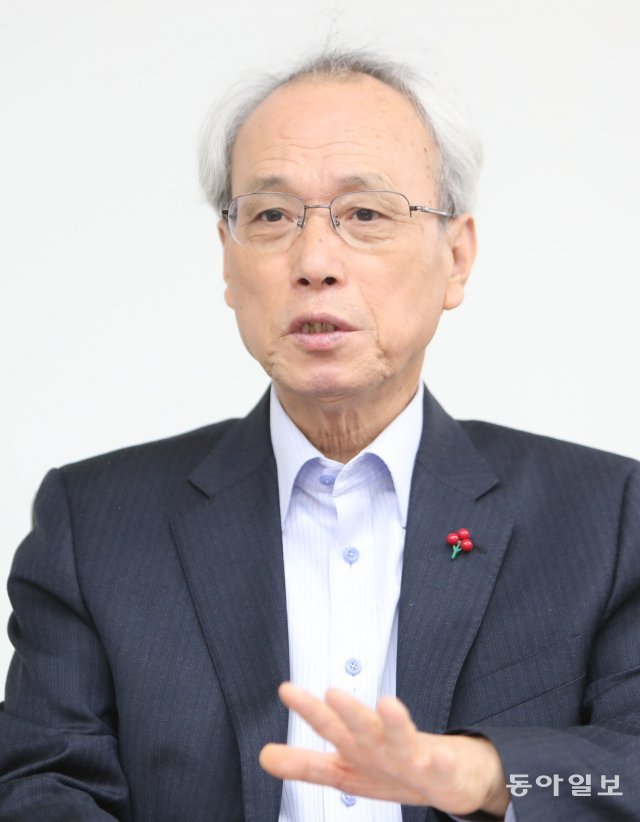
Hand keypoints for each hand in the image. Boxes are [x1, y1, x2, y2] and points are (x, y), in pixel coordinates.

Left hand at [259, 683, 508, 817]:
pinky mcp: (441, 771)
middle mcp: (381, 743)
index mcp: (357, 745)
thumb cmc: (390, 768)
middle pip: (363, 726)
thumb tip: (264, 756)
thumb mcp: (344, 770)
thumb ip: (305, 764)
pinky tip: (441, 754)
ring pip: (402, 738)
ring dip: (395, 722)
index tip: (286, 689)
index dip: (307, 710)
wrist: (447, 774)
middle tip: (332, 693)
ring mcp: (412, 755)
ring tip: (388, 704)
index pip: (327, 726)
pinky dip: (442, 760)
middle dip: (349, 711)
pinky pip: (442, 767)